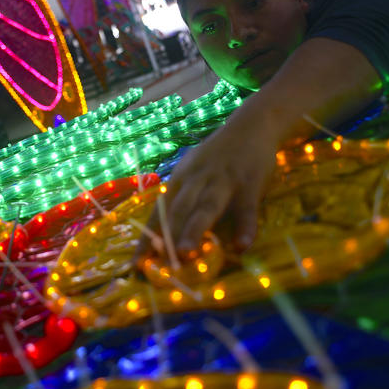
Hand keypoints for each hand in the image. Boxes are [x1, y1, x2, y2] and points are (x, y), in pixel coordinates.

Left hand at [139, 98, 278, 257]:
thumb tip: (166, 235)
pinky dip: (245, 227)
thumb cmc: (218, 157)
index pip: (159, 212)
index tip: (136, 264)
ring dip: (194, 229)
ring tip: (185, 253)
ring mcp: (223, 181)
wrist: (252, 125)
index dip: (148, 237)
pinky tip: (242, 246)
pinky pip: (247, 209)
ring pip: (206, 206)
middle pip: (178, 209)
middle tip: (156, 262)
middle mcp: (197, 179)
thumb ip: (183, 197)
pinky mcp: (250, 183)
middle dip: (166, 235)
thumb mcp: (194, 171)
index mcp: (181, 179)